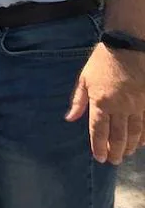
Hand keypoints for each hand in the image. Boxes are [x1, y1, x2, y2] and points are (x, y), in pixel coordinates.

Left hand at [66, 44, 144, 163]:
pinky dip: (144, 136)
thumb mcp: (84, 79)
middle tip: (113, 161)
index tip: (98, 157)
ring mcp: (137, 105)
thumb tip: (69, 118)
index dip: (98, 146)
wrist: (128, 46)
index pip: (98, 130)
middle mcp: (120, 107)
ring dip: (129, 146)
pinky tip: (141, 144)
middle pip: (117, 135)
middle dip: (114, 150)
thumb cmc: (102, 61)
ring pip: (134, 133)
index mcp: (101, 101)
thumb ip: (78, 101)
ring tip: (125, 155)